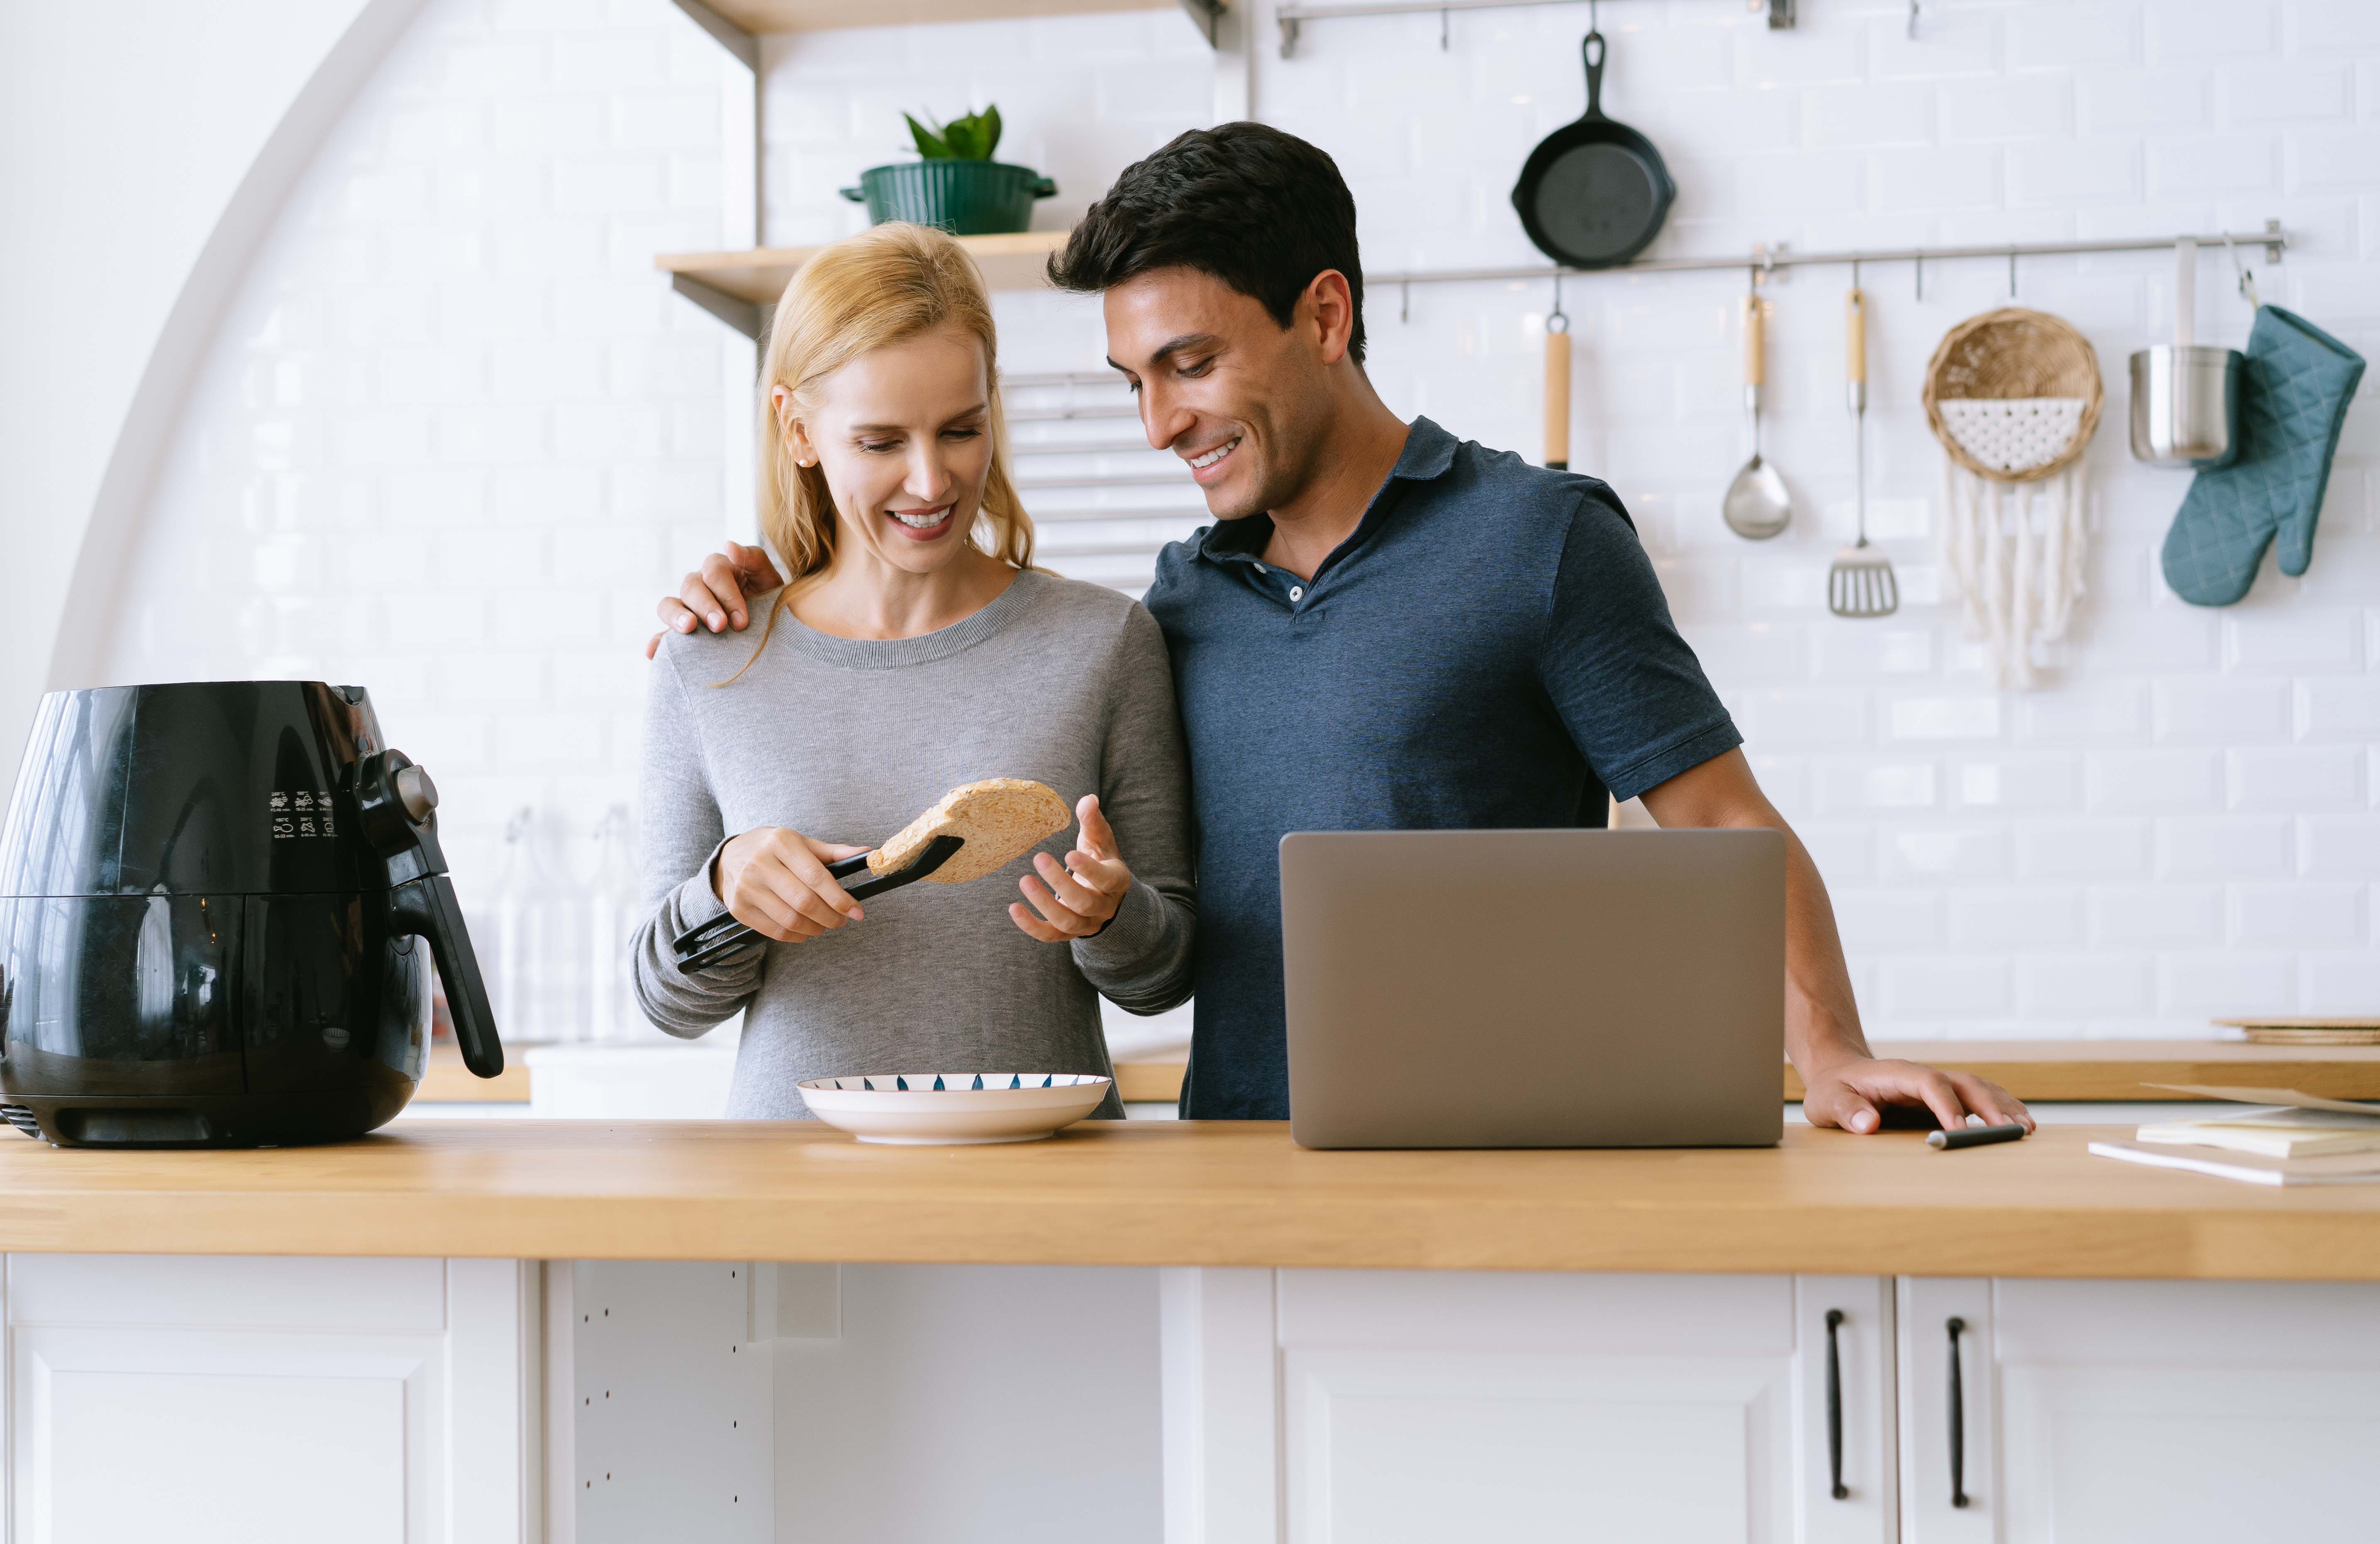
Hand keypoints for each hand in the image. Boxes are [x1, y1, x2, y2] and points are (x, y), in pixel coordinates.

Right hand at [645, 540, 786, 659]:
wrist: (771, 628)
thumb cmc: (769, 600)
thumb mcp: (768, 578)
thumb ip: (753, 558)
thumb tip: (729, 545)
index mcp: (719, 569)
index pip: (714, 573)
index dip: (727, 595)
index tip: (742, 621)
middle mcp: (699, 585)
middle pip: (691, 587)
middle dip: (705, 606)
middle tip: (720, 626)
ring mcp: (687, 607)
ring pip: (669, 604)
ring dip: (676, 616)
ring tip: (688, 629)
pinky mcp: (680, 630)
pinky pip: (662, 633)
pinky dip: (657, 642)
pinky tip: (653, 653)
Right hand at [713, 827, 869, 942]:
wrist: (729, 856)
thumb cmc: (772, 848)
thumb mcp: (801, 842)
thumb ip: (834, 853)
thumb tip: (868, 855)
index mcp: (781, 842)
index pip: (817, 877)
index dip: (840, 899)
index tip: (856, 911)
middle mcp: (760, 863)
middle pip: (804, 902)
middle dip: (830, 917)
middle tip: (842, 920)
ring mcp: (747, 887)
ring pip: (790, 920)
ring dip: (815, 928)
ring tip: (824, 924)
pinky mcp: (739, 908)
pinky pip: (775, 931)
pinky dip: (796, 936)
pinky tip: (804, 929)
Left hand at [1009, 795, 1131, 941]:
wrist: (1106, 898)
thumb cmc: (1101, 862)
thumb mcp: (1101, 843)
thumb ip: (1094, 822)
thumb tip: (1088, 799)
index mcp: (1116, 881)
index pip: (1106, 879)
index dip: (1088, 870)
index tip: (1068, 854)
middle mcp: (1103, 907)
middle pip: (1084, 902)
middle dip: (1060, 883)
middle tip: (1039, 858)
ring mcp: (1086, 924)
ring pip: (1067, 922)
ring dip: (1044, 904)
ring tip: (1025, 880)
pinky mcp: (1067, 934)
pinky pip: (1050, 935)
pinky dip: (1031, 926)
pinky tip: (1013, 908)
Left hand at [1800, 1054, 2034, 1135]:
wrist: (1839, 1075)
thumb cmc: (1834, 1090)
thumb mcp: (1827, 1101)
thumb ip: (1846, 1110)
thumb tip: (1868, 1124)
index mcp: (1897, 1074)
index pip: (1930, 1083)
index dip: (1947, 1105)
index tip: (1960, 1131)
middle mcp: (1923, 1076)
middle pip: (1964, 1083)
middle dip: (1990, 1106)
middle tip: (2013, 1131)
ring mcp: (1937, 1085)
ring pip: (1978, 1089)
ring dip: (2003, 1106)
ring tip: (2026, 1129)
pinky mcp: (1944, 1098)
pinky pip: (1977, 1099)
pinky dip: (1999, 1109)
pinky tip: (2017, 1125)